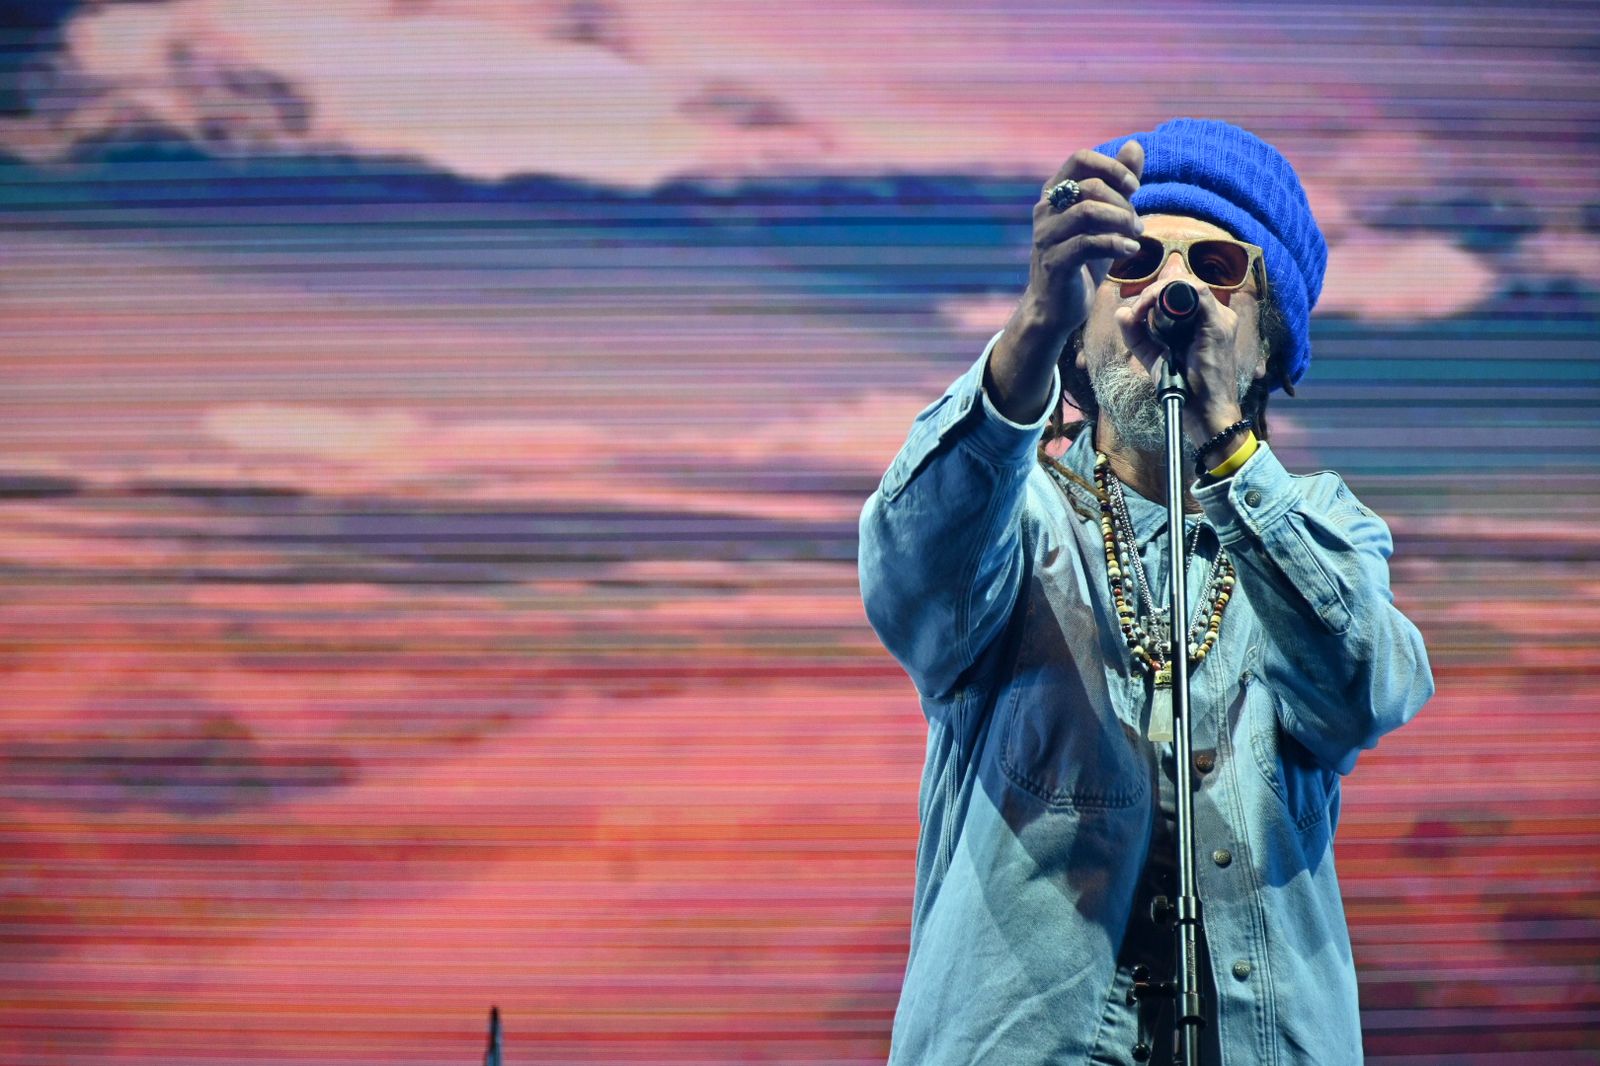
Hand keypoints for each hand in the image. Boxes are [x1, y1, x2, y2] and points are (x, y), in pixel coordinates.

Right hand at [1022, 142, 1145, 335]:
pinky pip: (1087, 244)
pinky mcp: (1054, 262)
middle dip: (1123, 202)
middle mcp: (1044, 210)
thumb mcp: (1105, 218)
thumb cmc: (1081, 259)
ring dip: (1121, 221)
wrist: (1057, 306)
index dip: (1111, 167)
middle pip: (1090, 186)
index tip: (1134, 188)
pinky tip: (1130, 251)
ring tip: (1136, 236)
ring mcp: (1046, 236)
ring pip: (1087, 211)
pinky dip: (1115, 245)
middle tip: (1138, 224)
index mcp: (1054, 193)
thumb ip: (1117, 183)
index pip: (1080, 159)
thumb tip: (1134, 145)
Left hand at [1113, 280, 1251, 451]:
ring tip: (1141, 307)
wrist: (1206, 414)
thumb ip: (1137, 335)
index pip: (1179, 290)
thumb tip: (1121, 312)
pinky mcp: (1219, 324)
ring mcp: (1220, 317)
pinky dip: (1169, 294)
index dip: (1154, 292)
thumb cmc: (1185, 389)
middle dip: (1153, 290)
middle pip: (1183, 283)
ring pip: (1188, 283)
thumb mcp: (1154, 357)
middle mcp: (1215, 314)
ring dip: (1158, 290)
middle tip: (1136, 307)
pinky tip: (1150, 307)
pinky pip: (1197, 292)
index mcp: (1203, 320)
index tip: (1135, 309)